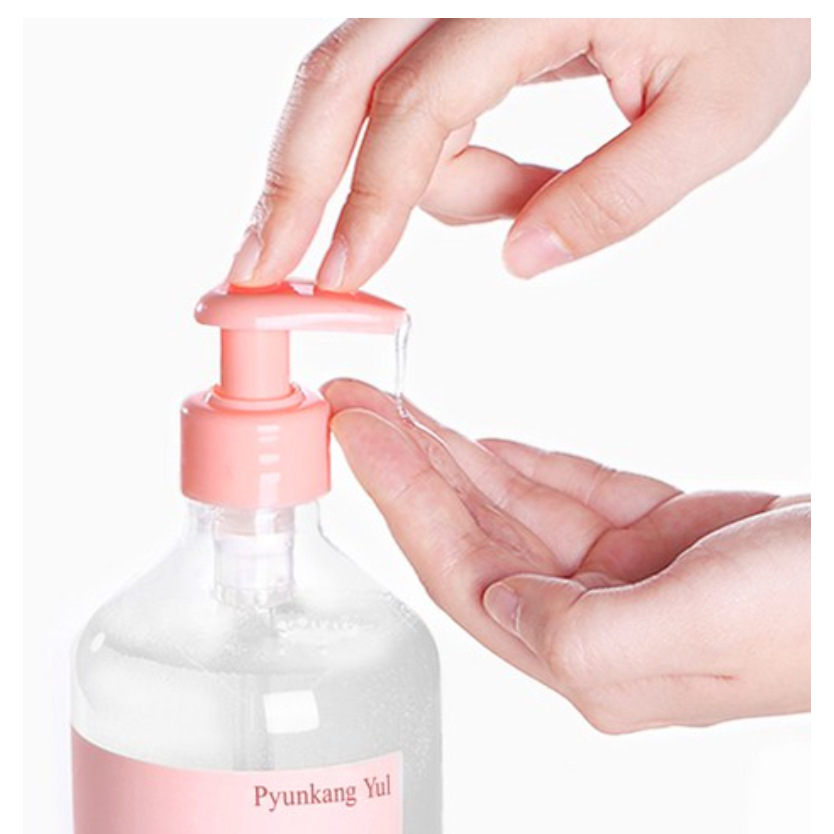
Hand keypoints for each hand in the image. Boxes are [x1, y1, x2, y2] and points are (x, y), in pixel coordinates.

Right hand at [227, 18, 809, 289]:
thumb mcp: (720, 113)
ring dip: (369, 175)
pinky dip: (423, 154)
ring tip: (492, 210)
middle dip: (294, 182)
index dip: (370, 202)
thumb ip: (615, 195)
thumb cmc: (755, 8)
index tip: (339, 279)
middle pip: (341, 76)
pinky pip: (406, 88)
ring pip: (360, 82)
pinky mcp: (461, 13)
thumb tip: (521, 261)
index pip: (417, 110)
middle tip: (260, 267)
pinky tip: (493, 183)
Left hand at [324, 379, 810, 732]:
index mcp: (592, 660)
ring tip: (395, 406)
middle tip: (355, 402)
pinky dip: (517, 463)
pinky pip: (562, 494)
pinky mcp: (652, 538)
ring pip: (509, 509)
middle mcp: (593, 624)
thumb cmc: (825, 611)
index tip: (358, 430)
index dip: (402, 499)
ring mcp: (621, 579)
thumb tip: (502, 608)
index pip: (463, 573)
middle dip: (407, 467)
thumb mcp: (707, 626)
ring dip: (451, 455)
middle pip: (471, 536)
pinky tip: (475, 442)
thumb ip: (586, 637)